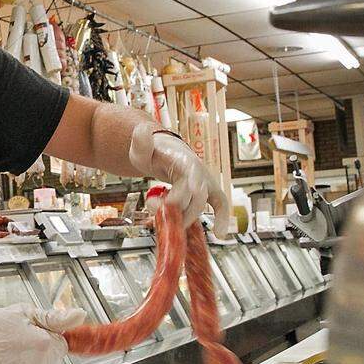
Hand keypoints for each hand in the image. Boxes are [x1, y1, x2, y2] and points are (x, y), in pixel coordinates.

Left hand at [129, 122, 229, 236]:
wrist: (164, 152)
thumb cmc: (153, 151)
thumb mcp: (141, 144)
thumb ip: (141, 139)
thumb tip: (143, 130)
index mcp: (182, 159)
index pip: (190, 171)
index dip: (192, 183)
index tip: (191, 192)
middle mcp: (198, 170)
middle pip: (195, 193)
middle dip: (178, 208)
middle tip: (155, 211)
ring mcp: (204, 181)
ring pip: (203, 203)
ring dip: (186, 218)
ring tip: (166, 225)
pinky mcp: (207, 192)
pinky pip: (220, 206)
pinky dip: (223, 219)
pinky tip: (220, 234)